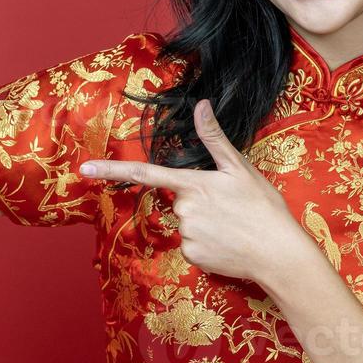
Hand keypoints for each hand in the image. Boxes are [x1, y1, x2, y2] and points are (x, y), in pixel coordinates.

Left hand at [80, 99, 308, 281]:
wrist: (278, 254)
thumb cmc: (264, 208)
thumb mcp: (241, 169)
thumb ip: (215, 138)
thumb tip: (201, 104)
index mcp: (193, 184)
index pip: (145, 173)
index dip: (112, 170)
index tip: (85, 169)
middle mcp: (184, 210)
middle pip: (179, 200)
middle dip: (199, 201)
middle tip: (231, 207)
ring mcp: (186, 235)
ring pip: (187, 223)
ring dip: (206, 223)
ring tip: (234, 226)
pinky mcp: (192, 257)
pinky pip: (193, 245)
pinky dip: (208, 243)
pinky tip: (229, 243)